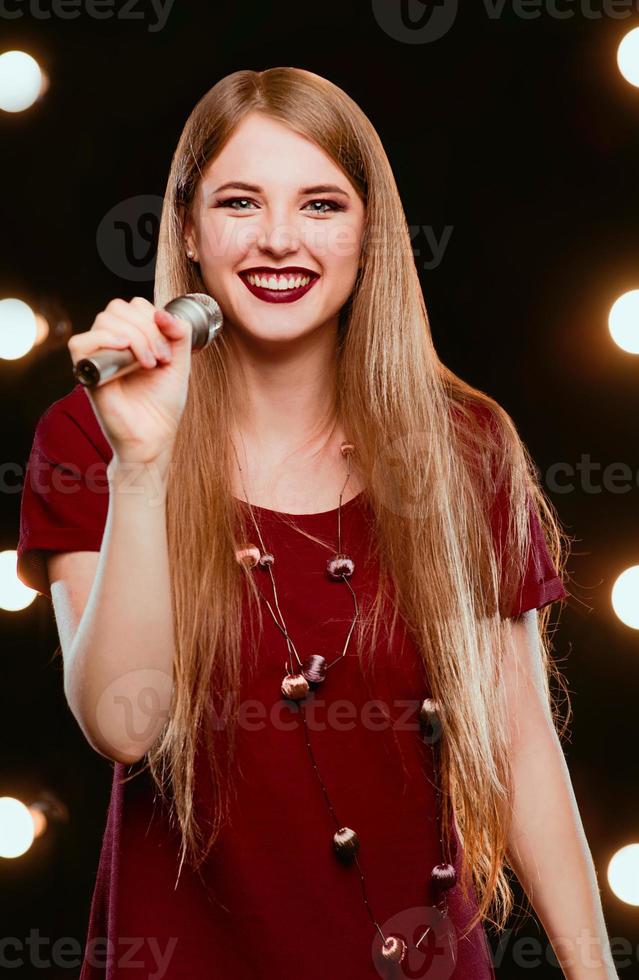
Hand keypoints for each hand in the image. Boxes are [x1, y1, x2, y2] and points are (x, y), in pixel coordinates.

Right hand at [67, 296, 192, 467]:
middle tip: (160, 358)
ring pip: (105, 321)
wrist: (154, 436)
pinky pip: (81, 343)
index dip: (153, 318)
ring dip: (135, 337)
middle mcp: (112, 344)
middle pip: (118, 309)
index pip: (134, 306)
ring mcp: (99, 357)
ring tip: (150, 364)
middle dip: (146, 329)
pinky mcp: (88, 373)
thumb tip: (162, 313)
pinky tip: (125, 351)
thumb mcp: (180, 362)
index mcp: (132, 338)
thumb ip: (179, 333)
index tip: (169, 350)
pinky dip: (104, 339)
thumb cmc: (163, 403)